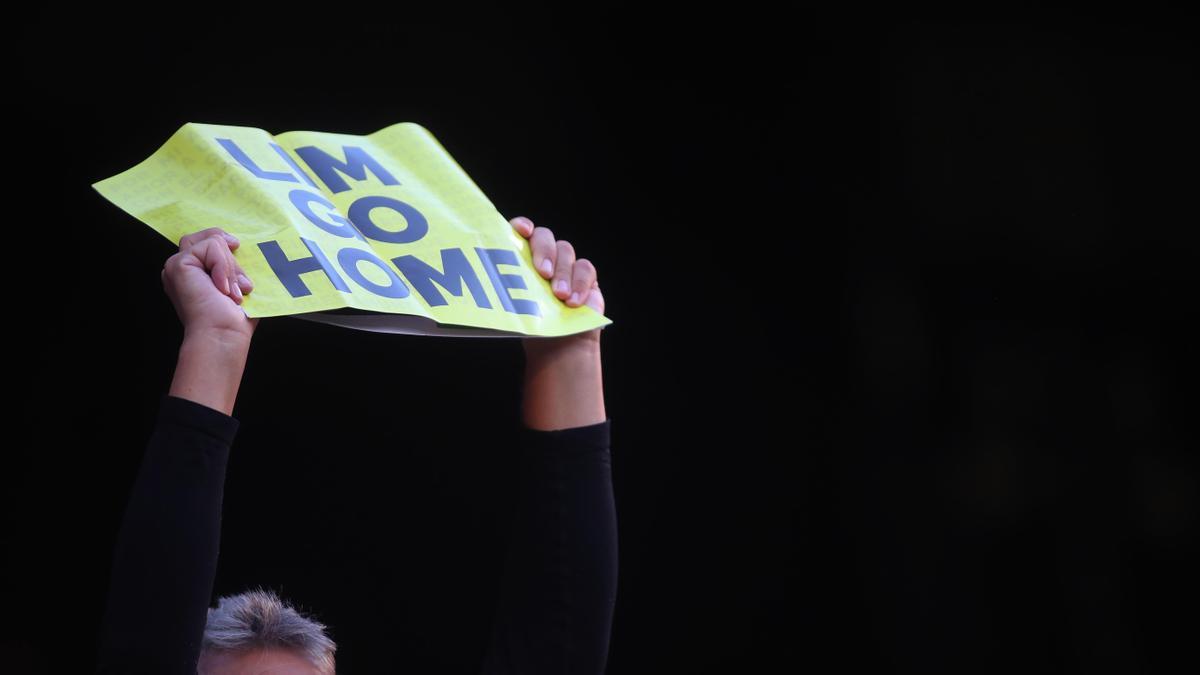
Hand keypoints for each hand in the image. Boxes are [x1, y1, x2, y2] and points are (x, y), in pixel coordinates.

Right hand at [162, 227, 257, 342]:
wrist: (222, 335)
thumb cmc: (233, 319)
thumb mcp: (236, 284)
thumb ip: (231, 265)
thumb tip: (237, 245)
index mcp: (192, 274)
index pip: (208, 242)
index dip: (225, 245)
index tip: (239, 258)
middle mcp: (181, 269)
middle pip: (209, 237)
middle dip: (232, 259)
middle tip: (242, 286)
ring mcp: (176, 265)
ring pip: (212, 241)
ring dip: (230, 267)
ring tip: (233, 291)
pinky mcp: (178, 264)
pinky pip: (211, 245)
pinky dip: (223, 266)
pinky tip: (222, 289)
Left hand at [510, 216, 604, 352]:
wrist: (558, 347)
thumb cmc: (532, 326)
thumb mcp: (514, 305)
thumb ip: (507, 286)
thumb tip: (489, 276)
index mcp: (521, 258)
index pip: (520, 232)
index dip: (521, 225)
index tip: (523, 231)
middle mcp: (543, 256)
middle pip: (544, 236)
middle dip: (544, 251)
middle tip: (543, 273)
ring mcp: (565, 264)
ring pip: (565, 250)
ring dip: (561, 272)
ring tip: (559, 296)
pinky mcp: (585, 276)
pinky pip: (584, 268)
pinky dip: (579, 284)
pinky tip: (574, 302)